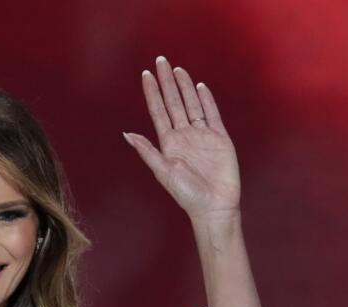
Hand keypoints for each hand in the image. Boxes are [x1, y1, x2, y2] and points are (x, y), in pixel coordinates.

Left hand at [124, 55, 240, 220]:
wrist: (214, 205)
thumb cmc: (187, 194)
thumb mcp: (164, 172)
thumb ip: (148, 152)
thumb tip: (128, 134)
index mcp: (169, 143)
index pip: (158, 111)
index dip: (152, 92)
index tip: (146, 74)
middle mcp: (184, 136)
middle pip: (174, 102)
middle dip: (167, 82)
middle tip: (161, 60)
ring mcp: (202, 135)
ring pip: (192, 104)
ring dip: (184, 87)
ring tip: (177, 69)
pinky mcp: (220, 138)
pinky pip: (212, 114)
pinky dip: (206, 100)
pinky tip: (200, 87)